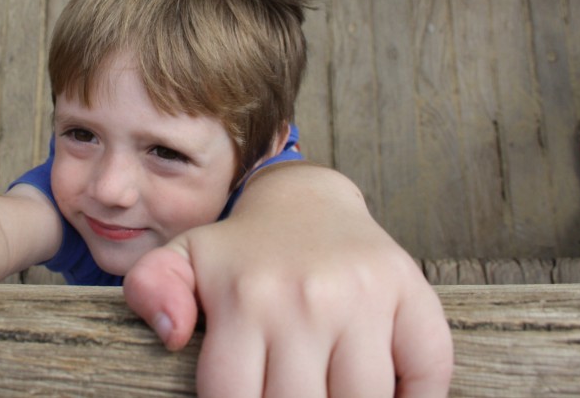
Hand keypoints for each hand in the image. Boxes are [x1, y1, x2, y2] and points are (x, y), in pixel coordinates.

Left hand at [124, 164, 452, 397]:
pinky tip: (383, 392)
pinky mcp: (413, 296)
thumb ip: (153, 288)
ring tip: (326, 391)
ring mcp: (364, 299)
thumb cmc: (242, 251)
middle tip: (287, 394)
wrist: (308, 201)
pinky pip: (426, 378)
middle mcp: (306, 299)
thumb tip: (173, 335)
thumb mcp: (183, 258)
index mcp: (246, 298)